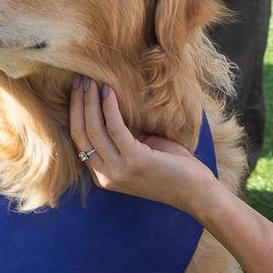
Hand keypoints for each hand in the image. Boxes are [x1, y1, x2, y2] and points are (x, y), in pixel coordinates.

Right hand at [69, 78, 218, 213]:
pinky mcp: (135, 161)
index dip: (75, 114)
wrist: (197, 193)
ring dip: (89, 101)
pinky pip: (115, 128)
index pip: (80, 141)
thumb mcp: (141, 153)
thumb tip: (113, 109)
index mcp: (104, 175)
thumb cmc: (173, 170)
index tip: (77, 91)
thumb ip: (124, 138)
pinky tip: (109, 91)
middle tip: (79, 80)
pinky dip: (109, 107)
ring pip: (93, 130)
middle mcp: (106, 176)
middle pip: (81, 134)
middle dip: (77, 104)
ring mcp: (119, 170)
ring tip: (91, 80)